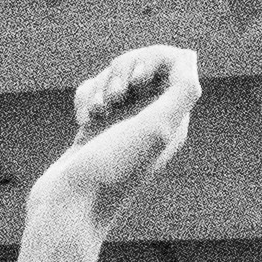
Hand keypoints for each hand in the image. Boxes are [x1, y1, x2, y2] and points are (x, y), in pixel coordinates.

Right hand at [31, 46, 200, 240]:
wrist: (71, 205)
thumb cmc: (113, 170)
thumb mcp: (155, 128)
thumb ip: (180, 92)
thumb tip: (190, 56)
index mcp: (174, 118)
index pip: (174, 65)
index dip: (152, 60)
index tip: (136, 81)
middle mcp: (151, 118)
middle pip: (141, 65)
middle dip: (122, 71)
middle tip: (116, 97)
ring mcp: (122, 122)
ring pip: (113, 77)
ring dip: (100, 87)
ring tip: (97, 113)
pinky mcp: (95, 127)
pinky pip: (92, 93)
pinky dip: (85, 98)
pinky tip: (82, 120)